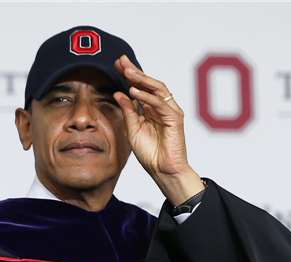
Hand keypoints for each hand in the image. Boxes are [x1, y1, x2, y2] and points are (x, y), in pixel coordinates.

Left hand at [113, 55, 204, 205]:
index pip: (140, 87)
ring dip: (141, 79)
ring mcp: (170, 112)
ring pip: (157, 89)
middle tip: (121, 61)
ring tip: (127, 71)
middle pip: (149, 84)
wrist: (163, 171)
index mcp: (151, 109)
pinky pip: (160, 104)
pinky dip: (147, 97)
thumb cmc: (150, 154)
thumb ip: (128, 111)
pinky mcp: (175, 120)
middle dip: (135, 72)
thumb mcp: (133, 130)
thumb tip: (119, 93)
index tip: (116, 64)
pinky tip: (134, 91)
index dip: (129, 75)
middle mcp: (161, 108)